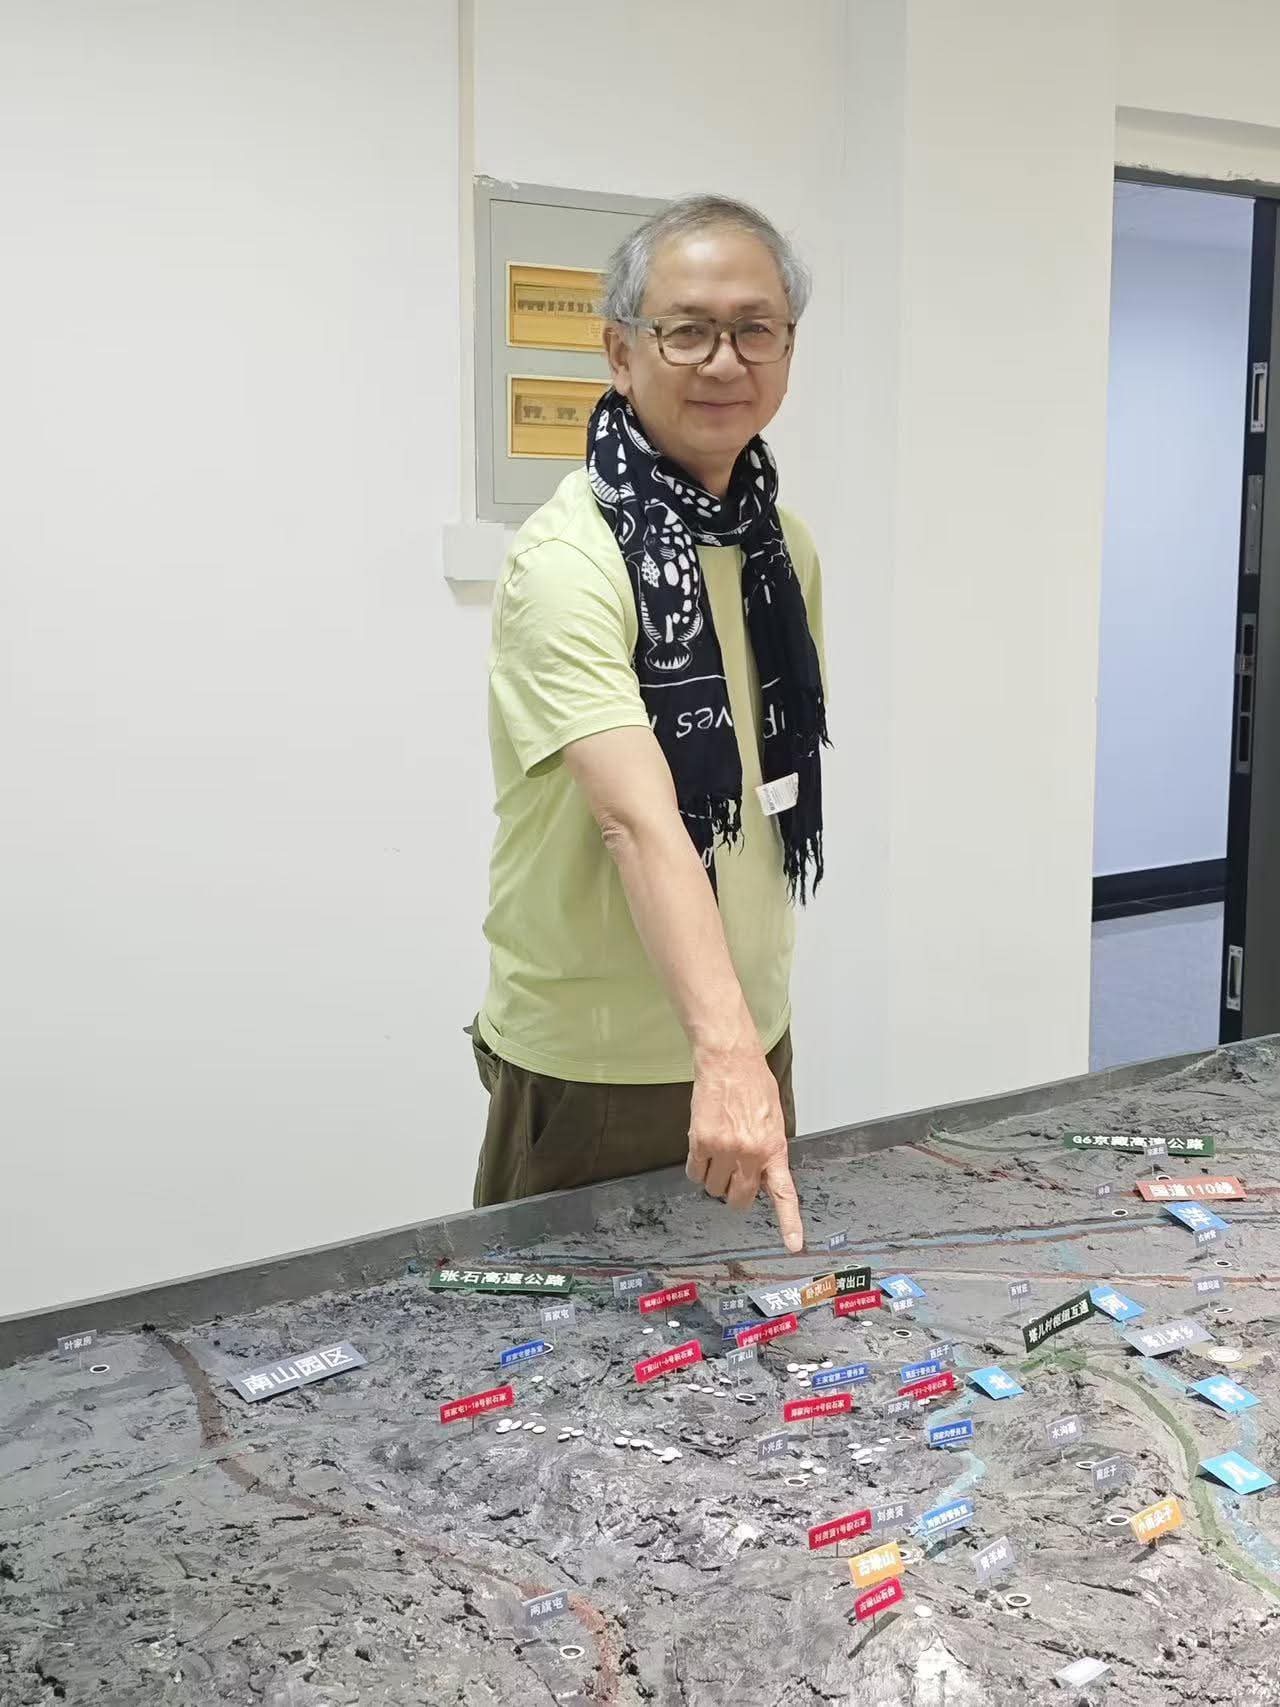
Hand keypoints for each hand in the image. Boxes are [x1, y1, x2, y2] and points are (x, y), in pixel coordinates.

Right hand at [686, 1043, 803, 1252]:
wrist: (729, 1061)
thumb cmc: (754, 1085)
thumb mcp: (774, 1120)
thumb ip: (769, 1150)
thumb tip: (762, 1175)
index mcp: (774, 1149)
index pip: (784, 1194)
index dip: (789, 1223)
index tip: (793, 1245)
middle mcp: (750, 1154)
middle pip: (738, 1199)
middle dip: (734, 1193)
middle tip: (733, 1177)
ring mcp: (724, 1150)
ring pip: (713, 1188)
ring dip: (714, 1178)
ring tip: (717, 1153)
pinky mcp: (700, 1142)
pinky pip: (694, 1173)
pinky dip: (696, 1168)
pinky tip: (702, 1149)